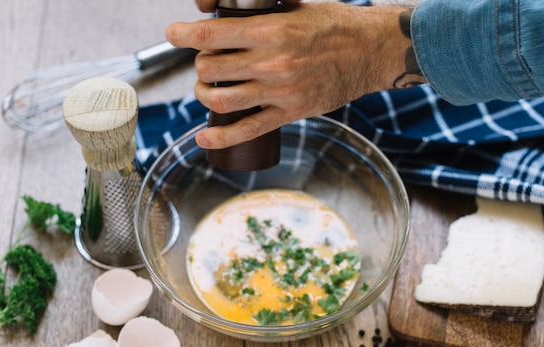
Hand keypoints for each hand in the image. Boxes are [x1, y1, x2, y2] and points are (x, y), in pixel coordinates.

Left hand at [166, 2, 421, 148]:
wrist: (371, 52)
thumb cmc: (336, 26)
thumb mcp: (296, 8)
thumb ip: (262, 14)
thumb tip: (228, 14)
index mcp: (271, 31)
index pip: (211, 35)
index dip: (183, 34)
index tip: (173, 33)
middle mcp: (272, 63)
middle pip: (210, 68)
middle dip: (201, 65)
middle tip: (207, 61)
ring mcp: (279, 92)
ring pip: (221, 100)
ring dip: (205, 95)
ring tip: (208, 89)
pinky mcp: (289, 113)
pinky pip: (247, 130)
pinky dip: (220, 137)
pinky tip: (203, 137)